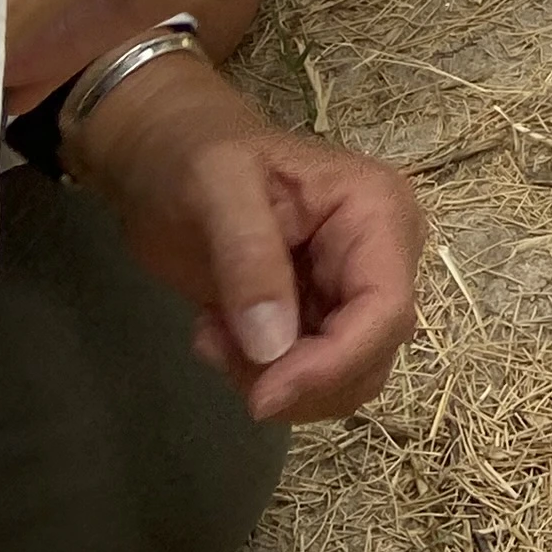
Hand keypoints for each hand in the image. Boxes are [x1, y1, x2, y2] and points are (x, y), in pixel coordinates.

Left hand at [73, 52, 424, 422]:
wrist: (166, 157)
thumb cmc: (193, 154)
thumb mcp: (215, 189)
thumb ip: (248, 259)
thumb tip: (272, 345)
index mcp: (378, 212)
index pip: (385, 310)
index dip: (332, 365)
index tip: (261, 397)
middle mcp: (383, 256)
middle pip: (370, 357)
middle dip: (296, 376)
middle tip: (219, 346)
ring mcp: (356, 291)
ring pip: (343, 380)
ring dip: (273, 380)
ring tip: (214, 333)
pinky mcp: (324, 318)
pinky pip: (310, 378)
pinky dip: (261, 376)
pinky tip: (217, 332)